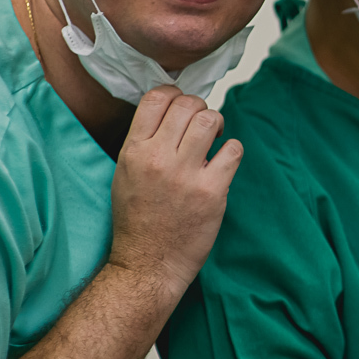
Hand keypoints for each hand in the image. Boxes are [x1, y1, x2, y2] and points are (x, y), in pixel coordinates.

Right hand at [107, 86, 242, 293]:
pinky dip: (233, 150)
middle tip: (202, 126)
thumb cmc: (138, 220)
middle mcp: (157, 158)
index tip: (183, 106)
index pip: (156, 98)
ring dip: (217, 124)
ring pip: (211, 120)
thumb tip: (172, 113)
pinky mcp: (211, 192)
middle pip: (188, 104)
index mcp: (133, 151)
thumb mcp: (125, 173)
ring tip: (215, 139)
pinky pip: (233, 151)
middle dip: (200, 109)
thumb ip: (145, 142)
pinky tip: (224, 162)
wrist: (147, 264)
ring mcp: (185, 175)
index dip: (175, 95)